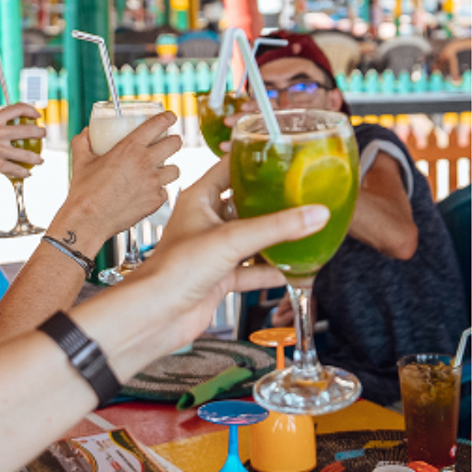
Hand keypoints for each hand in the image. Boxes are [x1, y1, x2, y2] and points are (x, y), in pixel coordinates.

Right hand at [0, 103, 45, 186]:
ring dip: (37, 158)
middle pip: (30, 130)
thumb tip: (6, 123)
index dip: (32, 110)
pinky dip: (25, 172)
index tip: (37, 115)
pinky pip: (17, 169)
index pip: (19, 108)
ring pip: (28, 154)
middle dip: (41, 133)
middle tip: (43, 135)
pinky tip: (27, 173)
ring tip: (40, 160)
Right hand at [48, 112, 181, 245]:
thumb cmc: (84, 191)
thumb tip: (85, 133)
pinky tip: (149, 191)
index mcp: (130, 148)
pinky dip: (159, 190)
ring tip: (161, 169)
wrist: (88, 221)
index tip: (170, 117)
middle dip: (174, 140)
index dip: (168, 117)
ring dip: (170, 167)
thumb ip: (83, 142)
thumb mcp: (80, 161)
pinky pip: (165, 191)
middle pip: (176, 144)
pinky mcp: (156, 201)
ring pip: (176, 169)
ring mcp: (153, 183)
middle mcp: (146, 163)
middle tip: (168, 143)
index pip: (159, 124)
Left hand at [84, 161, 325, 366]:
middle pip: (244, 204)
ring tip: (301, 229)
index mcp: (198, 200)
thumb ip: (276, 227)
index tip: (280, 155)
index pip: (228, 169)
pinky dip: (269, 271)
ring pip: (250, 239)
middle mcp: (205, 222)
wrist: (156, 315)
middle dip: (270, 202)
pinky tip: (289, 271)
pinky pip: (250, 270)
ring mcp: (213, 251)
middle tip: (299, 193)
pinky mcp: (218, 277)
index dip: (253, 161)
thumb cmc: (173, 270)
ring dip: (273, 238)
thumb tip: (315, 213)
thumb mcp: (231, 239)